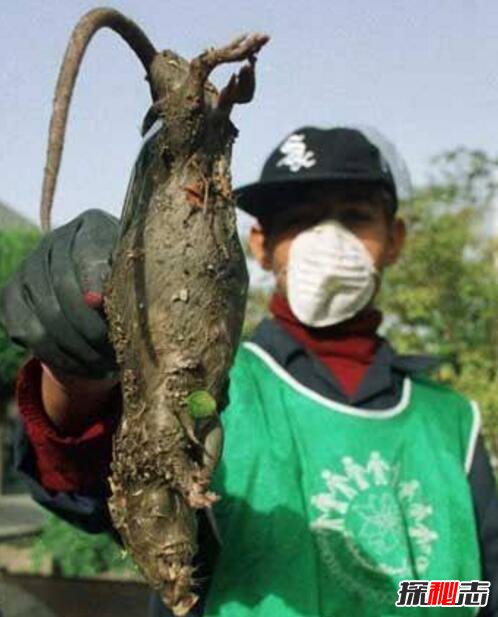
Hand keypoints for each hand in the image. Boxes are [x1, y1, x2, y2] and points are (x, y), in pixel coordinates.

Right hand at [1, 209, 118, 378]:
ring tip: (104, 368)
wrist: (100, 291)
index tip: (101, 305)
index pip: (88, 252)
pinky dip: (57, 357)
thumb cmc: (130, 284)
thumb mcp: (137, 279)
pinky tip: (83, 367)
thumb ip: (126, 283)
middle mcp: (54, 241)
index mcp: (92, 226)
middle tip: (115, 354)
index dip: (93, 280)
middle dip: (91, 328)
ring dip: (78, 350)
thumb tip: (95, 301)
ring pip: (46, 317)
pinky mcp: (11, 294)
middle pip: (64, 288)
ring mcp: (29, 267)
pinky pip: (28, 332)